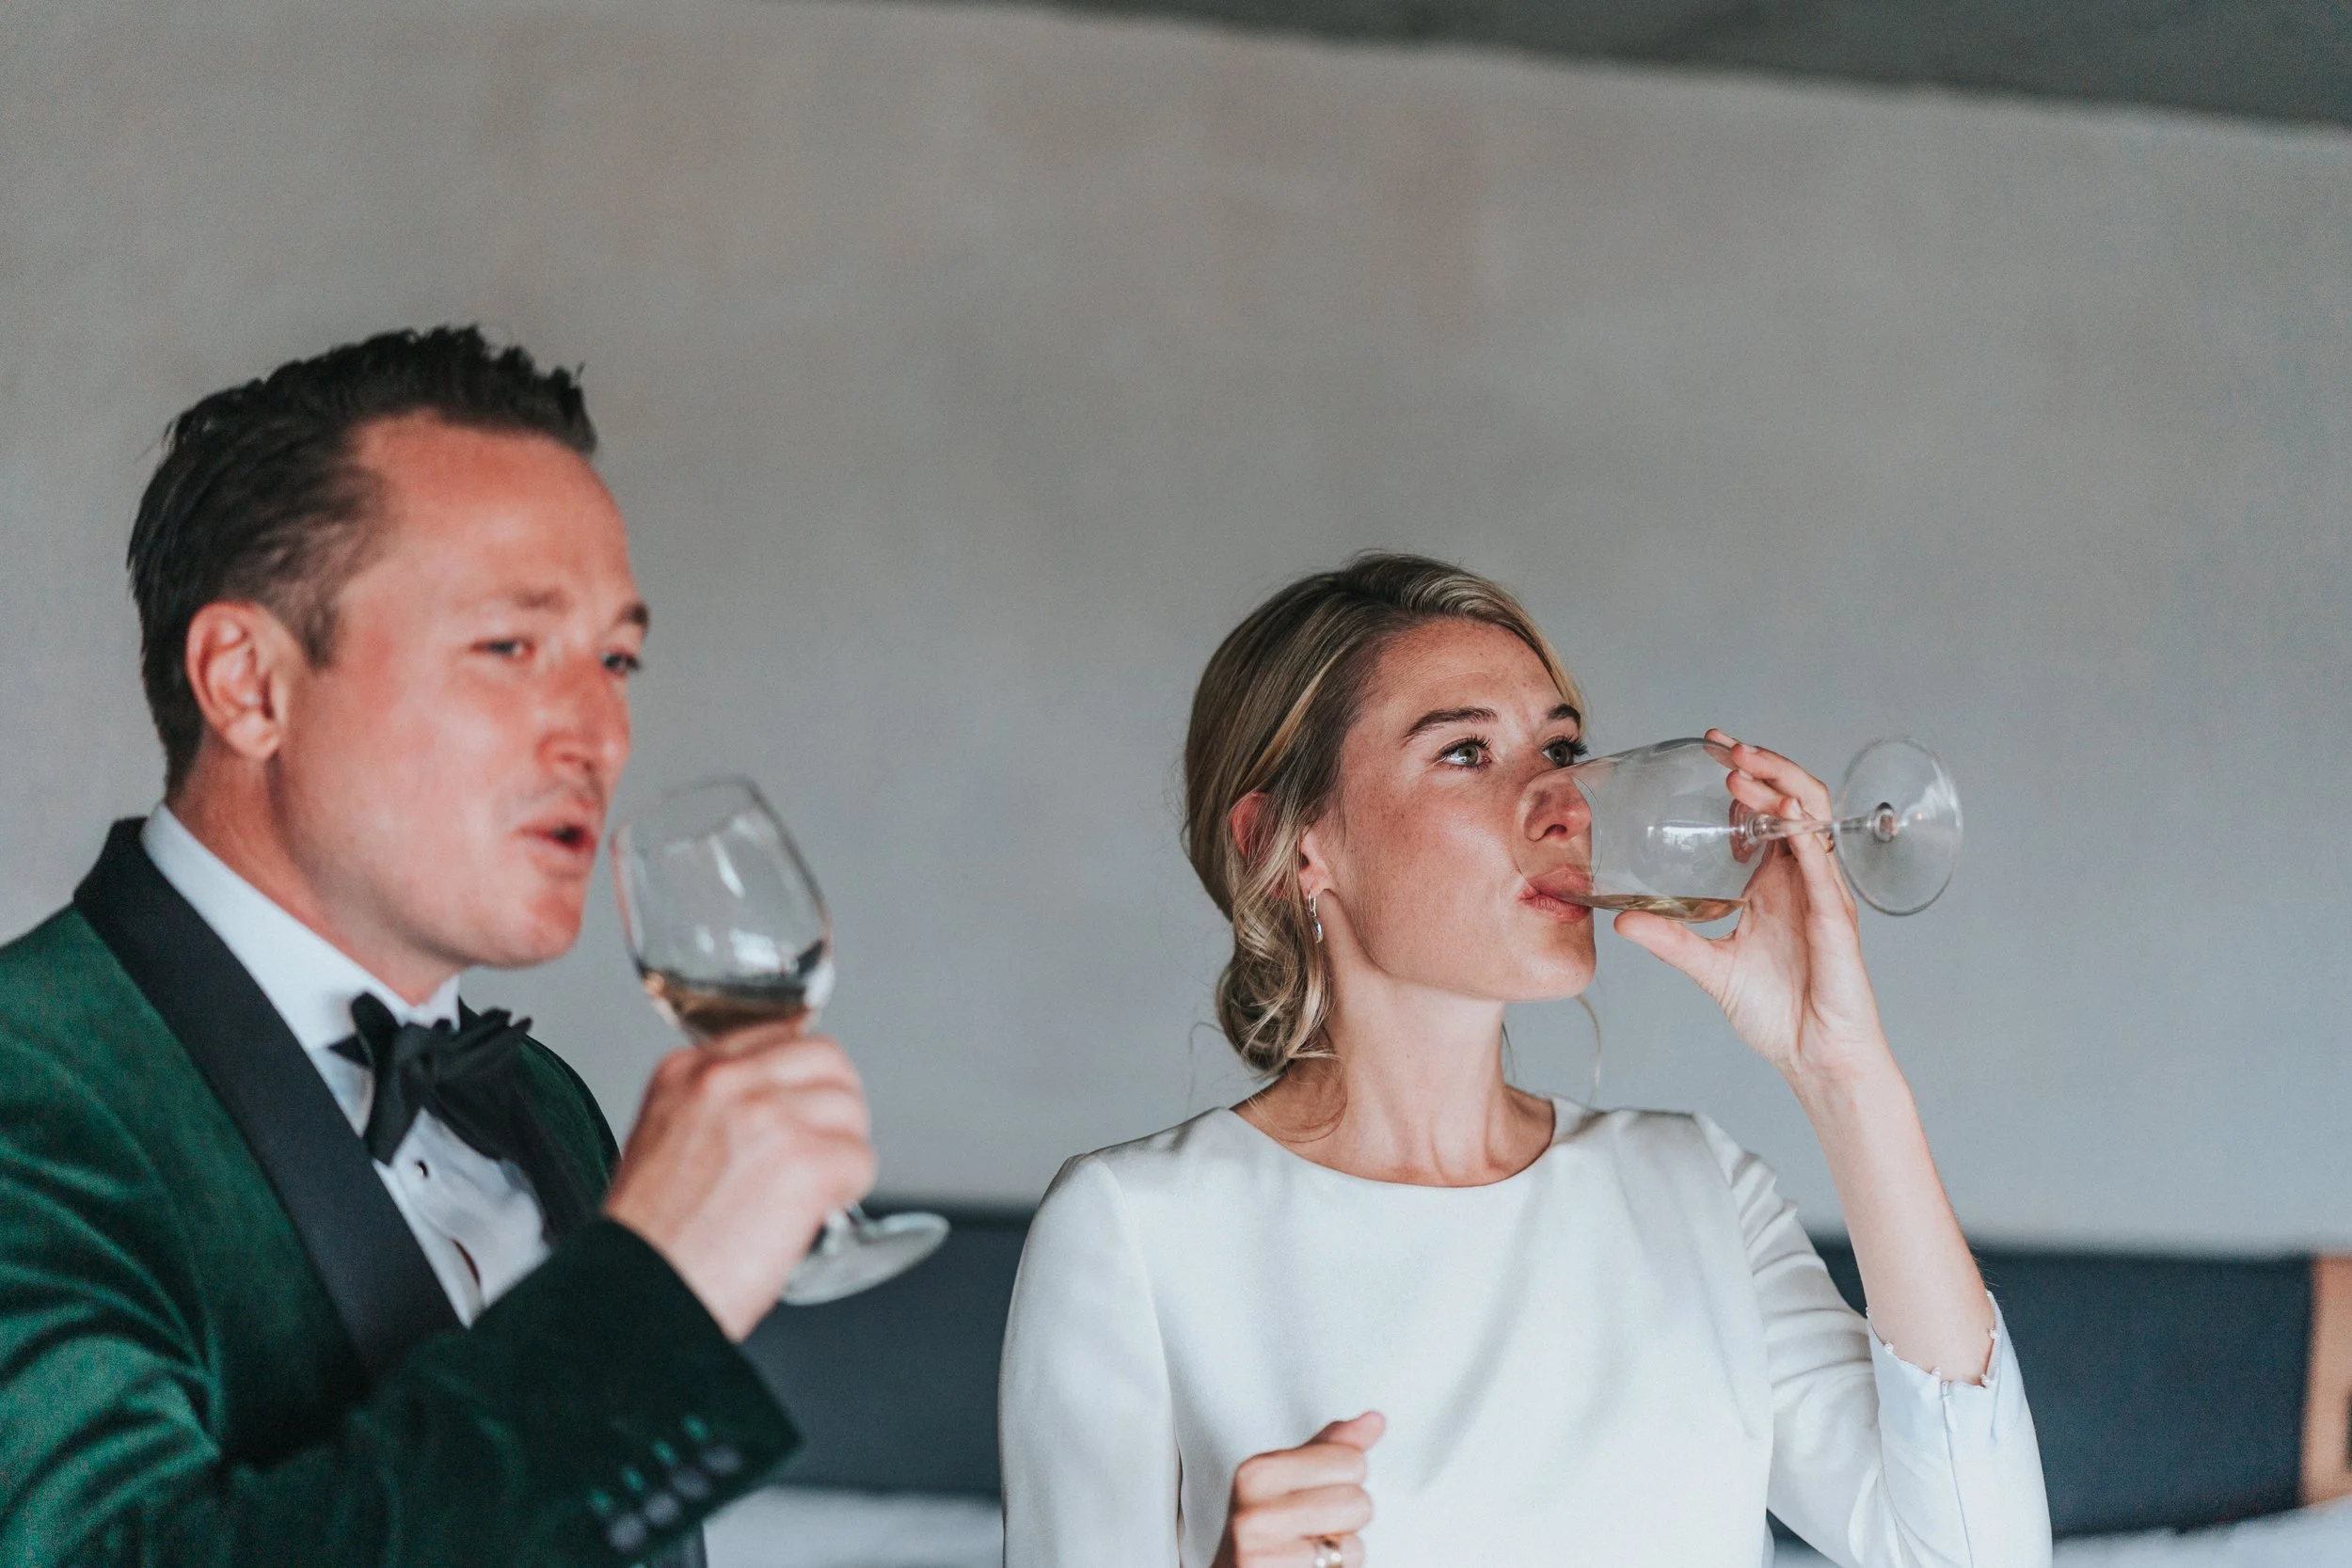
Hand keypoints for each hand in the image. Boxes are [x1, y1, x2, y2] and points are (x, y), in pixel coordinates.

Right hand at [602, 1024, 876, 1339]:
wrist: (637, 1299)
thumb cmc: (648, 1245)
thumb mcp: (661, 1144)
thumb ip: (713, 1111)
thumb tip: (774, 1108)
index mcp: (686, 1073)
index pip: (779, 1037)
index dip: (802, 1079)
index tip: (803, 1108)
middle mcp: (726, 1082)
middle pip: (826, 1059)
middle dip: (835, 1105)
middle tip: (823, 1149)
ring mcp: (769, 1116)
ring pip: (850, 1109)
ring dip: (842, 1152)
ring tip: (809, 1193)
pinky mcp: (805, 1160)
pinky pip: (860, 1160)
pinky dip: (847, 1192)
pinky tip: (813, 1214)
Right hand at [1212, 1412, 1382, 1567]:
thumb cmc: (1265, 1532)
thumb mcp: (1288, 1481)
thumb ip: (1331, 1448)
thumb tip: (1373, 1420)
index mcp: (1258, 1472)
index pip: (1350, 1460)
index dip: (1345, 1481)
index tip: (1314, 1495)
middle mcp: (1254, 1512)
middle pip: (1357, 1502)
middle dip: (1346, 1520)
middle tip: (1313, 1528)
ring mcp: (1262, 1553)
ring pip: (1354, 1544)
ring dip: (1341, 1552)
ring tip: (1309, 1549)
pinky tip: (1305, 1566)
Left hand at [1611, 730, 1889, 1085]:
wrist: (1814, 1058)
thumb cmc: (1777, 1012)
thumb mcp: (1710, 967)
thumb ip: (1670, 939)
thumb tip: (1620, 921)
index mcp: (1776, 883)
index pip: (1767, 812)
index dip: (1745, 775)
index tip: (1711, 749)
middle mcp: (1803, 880)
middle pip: (1794, 801)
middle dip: (1763, 766)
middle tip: (1725, 746)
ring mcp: (1823, 895)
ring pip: (1812, 822)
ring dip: (1780, 789)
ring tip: (1743, 771)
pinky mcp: (1837, 920)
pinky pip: (1822, 868)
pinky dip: (1804, 837)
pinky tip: (1784, 815)